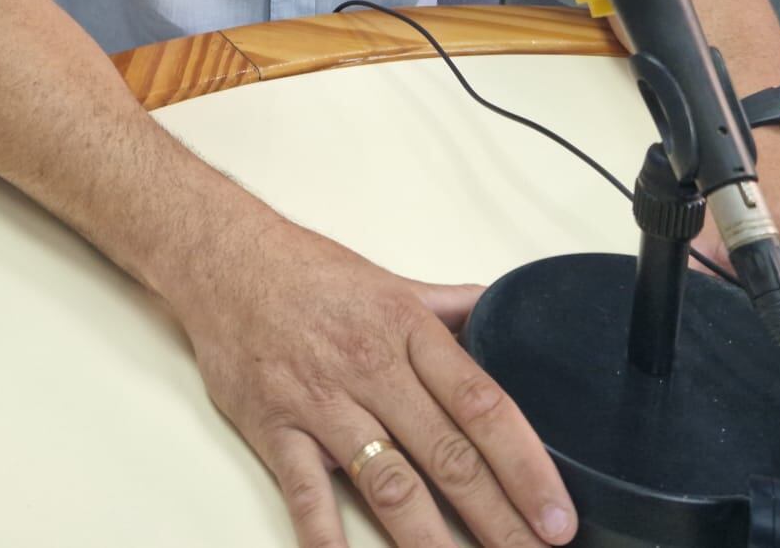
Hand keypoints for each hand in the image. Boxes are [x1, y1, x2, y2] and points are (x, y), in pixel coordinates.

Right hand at [166, 215, 576, 547]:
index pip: (482, 403)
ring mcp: (321, 402)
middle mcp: (371, 368)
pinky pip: (307, 492)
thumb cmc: (307, 272)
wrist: (223, 260)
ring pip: (388, 481)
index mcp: (408, 330)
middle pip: (447, 453)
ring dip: (431, 539)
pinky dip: (327, 537)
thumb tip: (505, 315)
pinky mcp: (275, 428)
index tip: (556, 509)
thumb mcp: (391, 280)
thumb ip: (451, 307)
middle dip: (497, 515)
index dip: (526, 462)